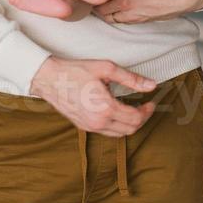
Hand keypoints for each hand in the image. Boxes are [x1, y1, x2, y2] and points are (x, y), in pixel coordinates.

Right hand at [29, 56, 157, 135]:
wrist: (50, 79)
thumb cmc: (76, 71)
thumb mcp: (106, 69)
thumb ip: (131, 79)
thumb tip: (151, 86)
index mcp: (105, 108)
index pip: (136, 118)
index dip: (148, 111)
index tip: (152, 101)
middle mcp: (98, 122)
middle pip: (130, 129)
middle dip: (142, 119)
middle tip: (146, 106)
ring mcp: (90, 127)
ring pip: (120, 134)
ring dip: (131, 124)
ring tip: (135, 109)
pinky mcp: (84, 127)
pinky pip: (108, 132)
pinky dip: (118, 125)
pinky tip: (118, 112)